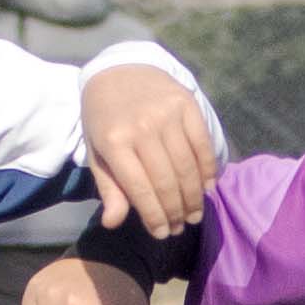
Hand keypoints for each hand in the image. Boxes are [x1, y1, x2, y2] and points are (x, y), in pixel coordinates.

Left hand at [77, 64, 217, 236]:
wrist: (118, 71)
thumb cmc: (105, 119)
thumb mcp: (97, 153)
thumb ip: (109, 187)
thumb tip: (113, 223)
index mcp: (114, 141)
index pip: (140, 189)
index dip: (154, 216)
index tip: (162, 233)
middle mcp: (142, 127)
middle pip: (167, 181)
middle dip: (176, 211)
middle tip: (181, 227)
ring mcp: (167, 114)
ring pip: (187, 167)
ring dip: (193, 197)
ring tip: (194, 214)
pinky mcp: (187, 103)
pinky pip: (202, 144)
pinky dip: (207, 169)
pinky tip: (206, 187)